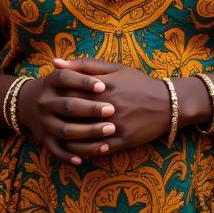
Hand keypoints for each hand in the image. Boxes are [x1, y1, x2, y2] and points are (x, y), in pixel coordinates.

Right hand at [15, 62, 116, 164]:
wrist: (27, 103)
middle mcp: (44, 102)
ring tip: (110, 130)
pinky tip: (88, 157)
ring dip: (88, 132)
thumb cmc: (57, 87)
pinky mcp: (44, 140)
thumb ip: (80, 67)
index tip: (103, 86)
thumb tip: (96, 75)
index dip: (84, 82)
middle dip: (91, 109)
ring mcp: (44, 122)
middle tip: (112, 110)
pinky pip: (57, 150)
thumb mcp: (65, 73)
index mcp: (50, 82)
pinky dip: (70, 156)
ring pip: (65, 130)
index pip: (66, 79)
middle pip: (68, 105)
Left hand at [53, 58, 170, 156]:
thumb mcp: (114, 68)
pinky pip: (98, 149)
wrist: (167, 103)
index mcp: (105, 85)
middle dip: (59, 114)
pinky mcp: (123, 141)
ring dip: (67, 136)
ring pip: (83, 134)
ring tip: (56, 134)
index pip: (71, 89)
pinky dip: (84, 150)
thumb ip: (84, 65)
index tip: (48, 94)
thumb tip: (55, 62)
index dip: (56, 93)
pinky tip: (74, 149)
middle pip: (75, 112)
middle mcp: (109, 105)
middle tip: (46, 116)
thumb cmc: (138, 83)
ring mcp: (116, 125)